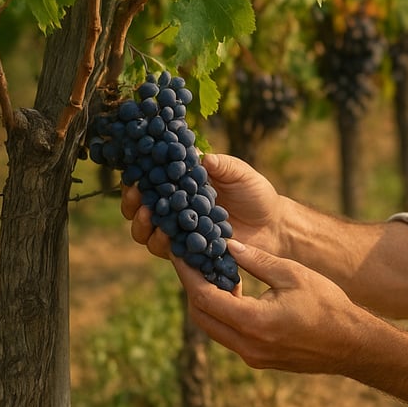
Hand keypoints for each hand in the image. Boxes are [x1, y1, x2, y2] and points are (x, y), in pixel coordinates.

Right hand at [123, 153, 284, 258]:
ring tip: (150, 217)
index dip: (137, 179)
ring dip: (143, 225)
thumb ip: (220, 164)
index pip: (150, 181)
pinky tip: (169, 237)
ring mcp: (180, 232)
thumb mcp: (240, 173)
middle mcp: (175, 209)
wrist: (274, 226)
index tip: (134, 176)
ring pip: (146, 233)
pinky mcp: (189, 252)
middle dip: (132, 204)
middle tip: (138, 199)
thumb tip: (199, 154)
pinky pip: (167, 252)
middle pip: (138, 210)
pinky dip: (164, 245)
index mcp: (182, 186)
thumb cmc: (256, 194)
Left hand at [174, 239, 373, 373]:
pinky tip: (234, 294)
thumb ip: (258, 261)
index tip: (180, 253)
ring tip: (213, 275)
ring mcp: (251, 356)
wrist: (351, 344)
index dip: (188, 274)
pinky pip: (228, 336)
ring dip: (207, 302)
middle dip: (191, 288)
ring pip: (212, 328)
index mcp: (253, 322)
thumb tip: (228, 245)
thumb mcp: (293, 275)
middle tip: (193, 262)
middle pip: (200, 316)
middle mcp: (246, 345)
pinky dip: (223, 314)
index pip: (204, 297)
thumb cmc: (328, 305)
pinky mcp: (258, 360)